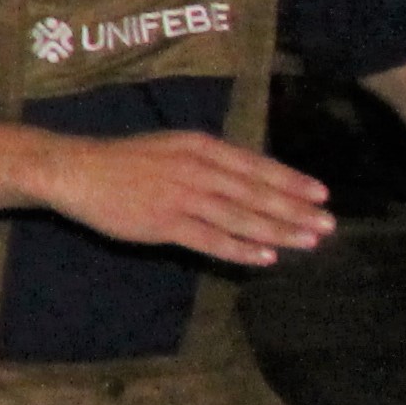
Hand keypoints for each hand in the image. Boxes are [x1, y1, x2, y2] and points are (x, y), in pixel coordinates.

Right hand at [35, 130, 335, 268]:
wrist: (76, 170)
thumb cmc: (123, 160)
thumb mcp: (171, 148)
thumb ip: (207, 163)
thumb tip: (244, 179)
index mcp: (201, 147)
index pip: (256, 166)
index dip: (291, 181)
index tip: (321, 194)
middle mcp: (198, 169)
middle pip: (256, 193)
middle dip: (295, 210)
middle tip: (329, 224)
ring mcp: (182, 196)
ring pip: (240, 216)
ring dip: (278, 230)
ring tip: (309, 241)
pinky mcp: (164, 223)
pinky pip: (210, 239)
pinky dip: (240, 249)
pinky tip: (266, 257)